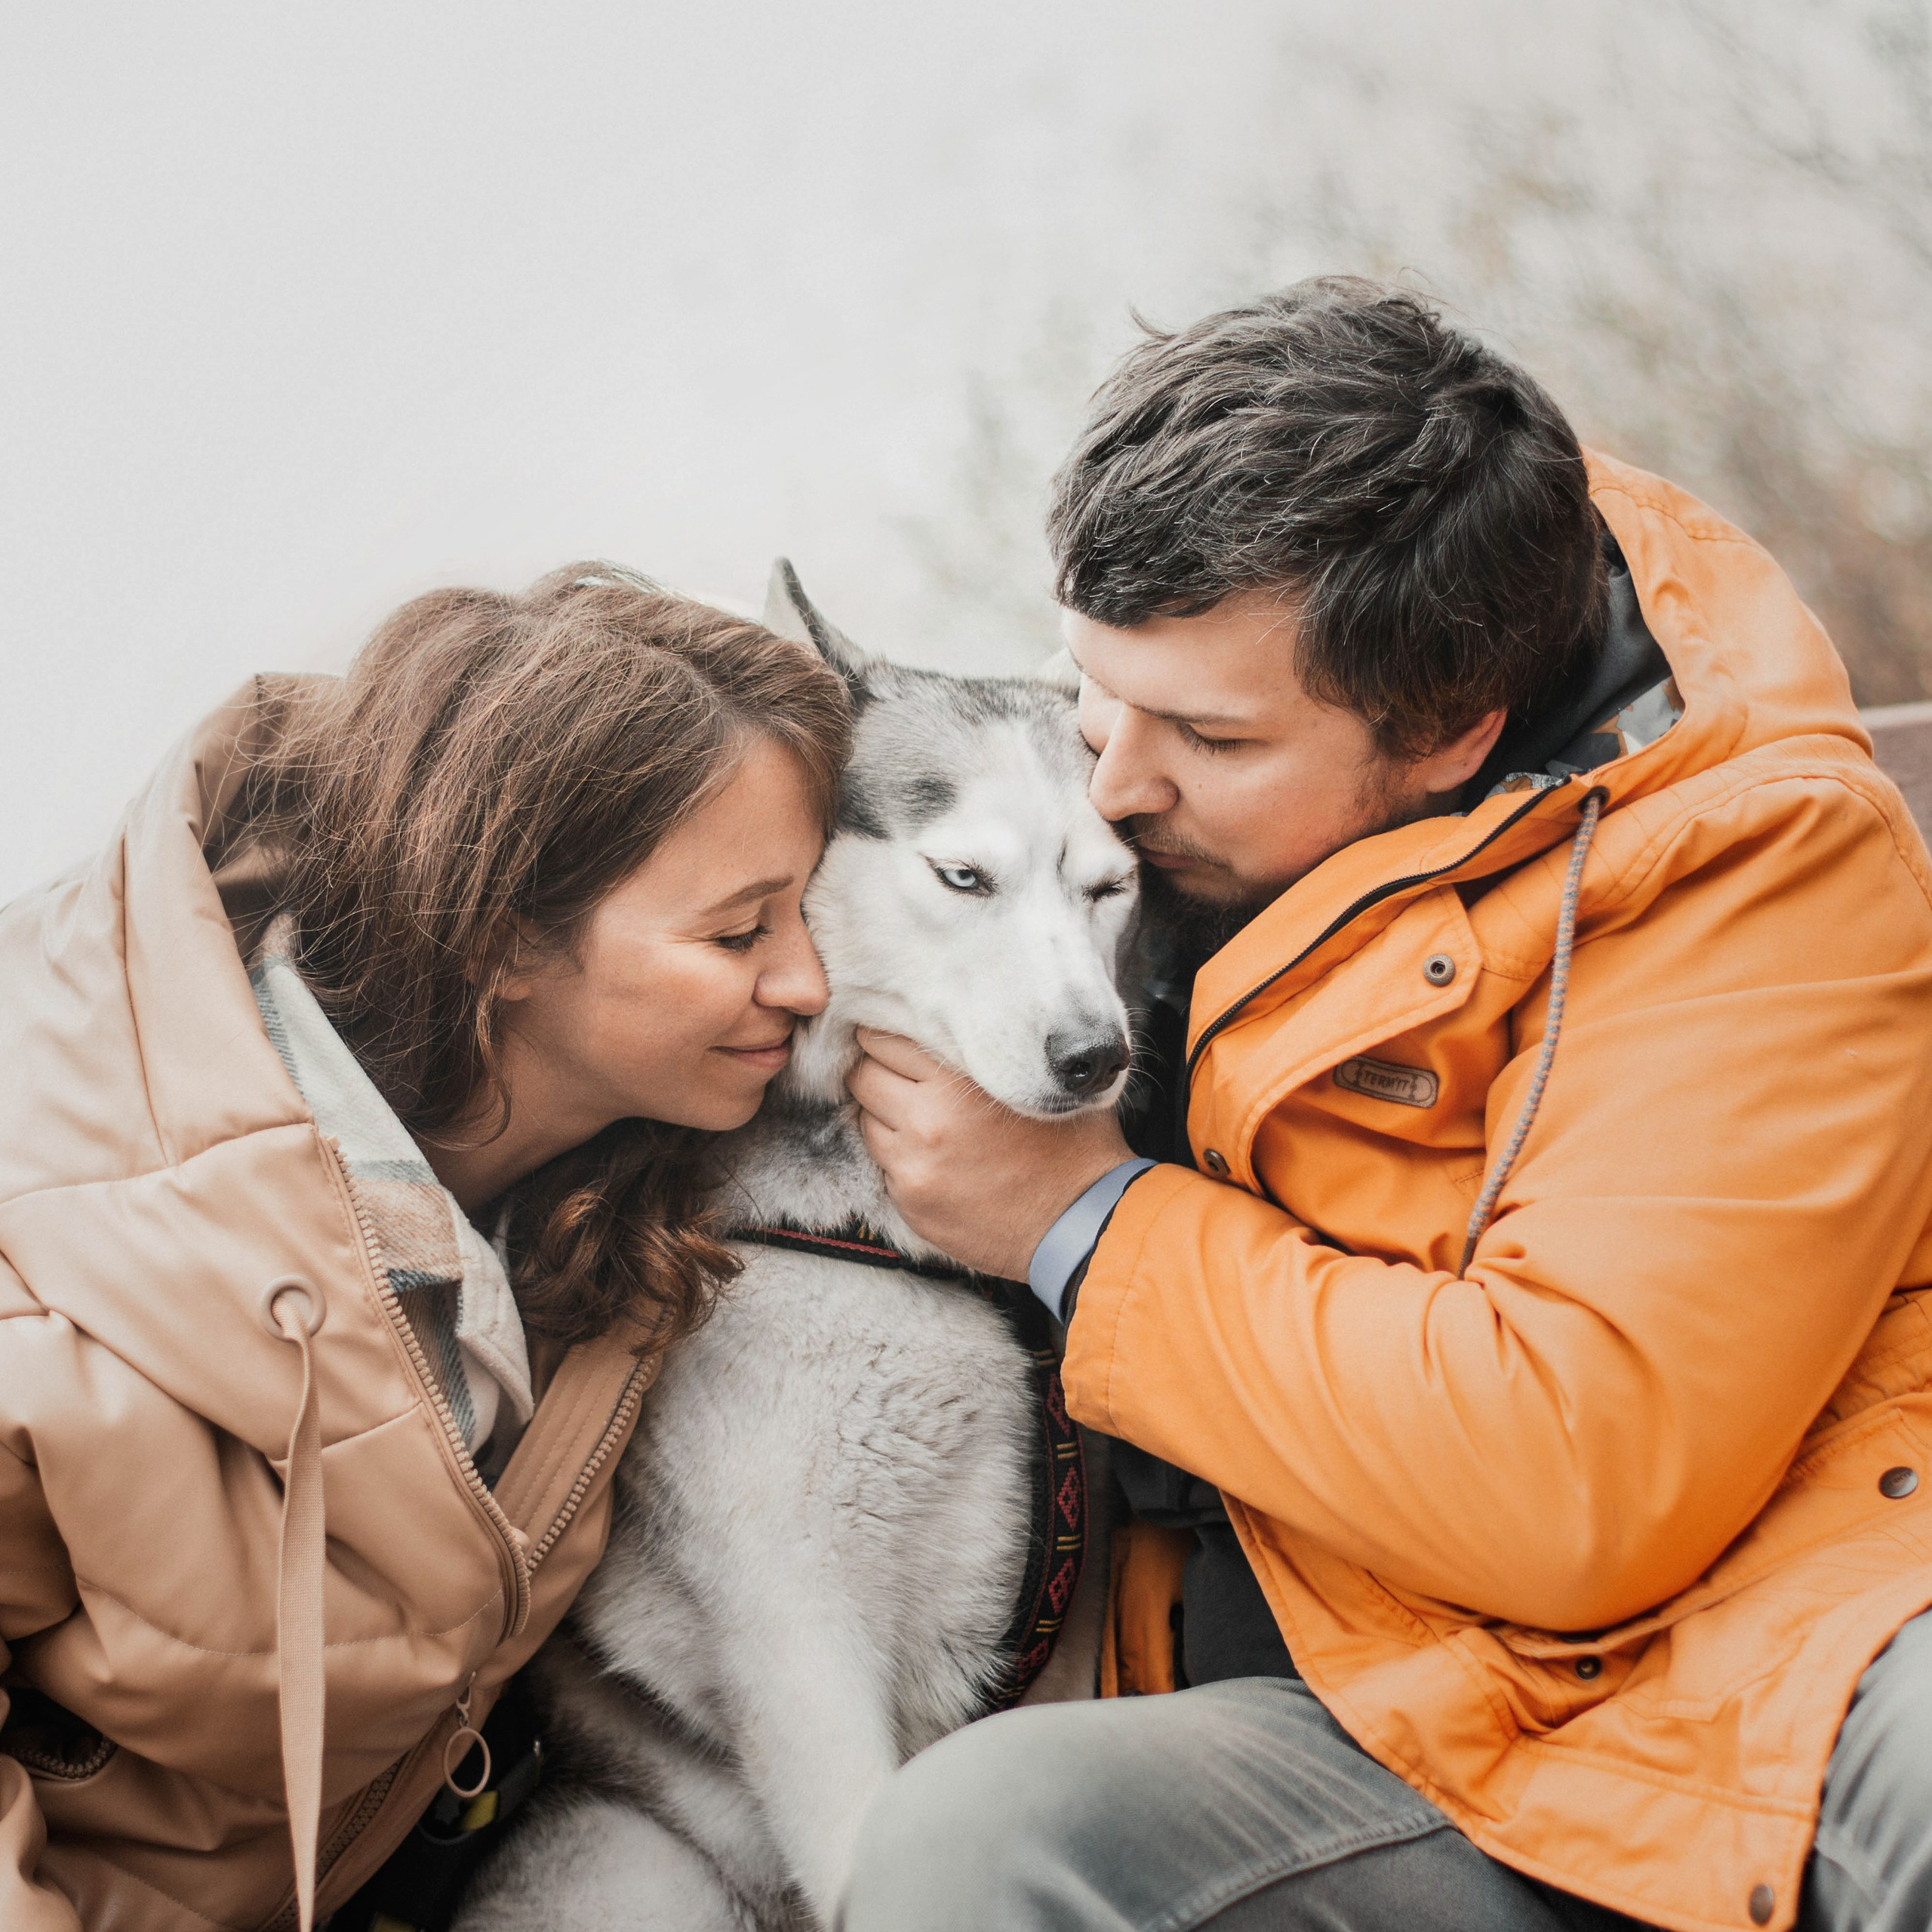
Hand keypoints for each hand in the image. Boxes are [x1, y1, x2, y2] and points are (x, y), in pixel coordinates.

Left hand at [846, 1028, 1132, 1279]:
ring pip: (866, 1118)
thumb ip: (999, 1046)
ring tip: (920, 1117)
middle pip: (864, 1075)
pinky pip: (882, 1163)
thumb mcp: (1042, 1079)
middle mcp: (927, 1120)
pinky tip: (932, 1156)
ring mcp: (914, 1164)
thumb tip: (975, 1011)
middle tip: (900, 1074)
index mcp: (958, 1081)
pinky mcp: (911, 1200)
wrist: (1081, 1222)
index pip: (884, 1039)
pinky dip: (898, 1155)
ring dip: (884, 1114)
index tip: (898, 1039)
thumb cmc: (1072, 1145)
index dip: (888, 1035)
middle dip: (878, 1071)